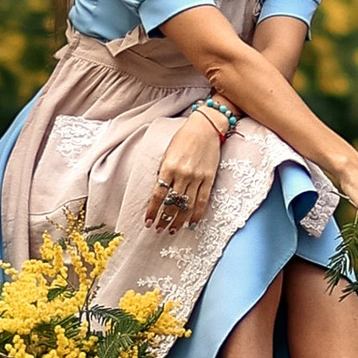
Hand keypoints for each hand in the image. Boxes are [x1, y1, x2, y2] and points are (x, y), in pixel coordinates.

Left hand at [145, 107, 226, 230]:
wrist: (206, 127)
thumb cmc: (184, 137)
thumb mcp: (168, 153)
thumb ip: (164, 171)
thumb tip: (160, 190)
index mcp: (168, 167)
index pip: (158, 195)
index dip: (152, 210)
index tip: (148, 221)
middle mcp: (182, 174)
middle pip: (172, 203)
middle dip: (164, 218)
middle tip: (159, 229)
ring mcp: (197, 177)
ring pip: (187, 205)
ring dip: (179, 220)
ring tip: (172, 230)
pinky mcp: (209, 178)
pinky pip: (202, 200)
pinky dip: (197, 214)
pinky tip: (191, 223)